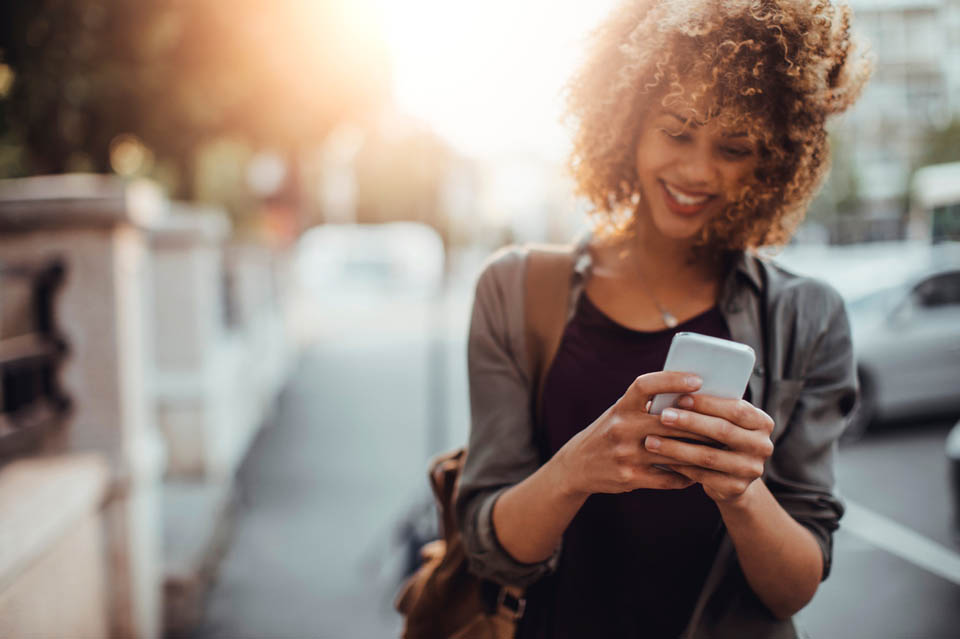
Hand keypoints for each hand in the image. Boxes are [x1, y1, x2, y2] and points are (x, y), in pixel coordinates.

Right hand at [552, 372, 705, 497]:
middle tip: (726, 422)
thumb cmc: (609, 432)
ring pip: (673, 451)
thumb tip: (692, 395)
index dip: (672, 380)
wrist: (578, 465)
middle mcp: (621, 427)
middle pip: (669, 422)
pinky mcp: (630, 477)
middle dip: (700, 423)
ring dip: (699, 451)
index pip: (646, 385)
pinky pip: (668, 477)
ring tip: (719, 449)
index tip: (697, 379)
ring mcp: (625, 454)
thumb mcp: (620, 412)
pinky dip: (686, 476)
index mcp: (621, 406)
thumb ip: (648, 405)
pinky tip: (698, 473)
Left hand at [644, 393, 774, 503]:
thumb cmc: (719, 438)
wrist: (731, 478)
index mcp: (762, 423)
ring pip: (709, 456)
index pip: (736, 409)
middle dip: (689, 422)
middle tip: (663, 416)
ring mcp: (751, 470)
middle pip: (723, 431)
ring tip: (652, 440)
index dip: (707, 403)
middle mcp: (763, 446)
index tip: (680, 397)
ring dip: (677, 447)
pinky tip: (661, 459)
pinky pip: (702, 476)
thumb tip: (677, 390)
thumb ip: (711, 408)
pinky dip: (680, 466)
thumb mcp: (723, 421)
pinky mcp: (736, 489)